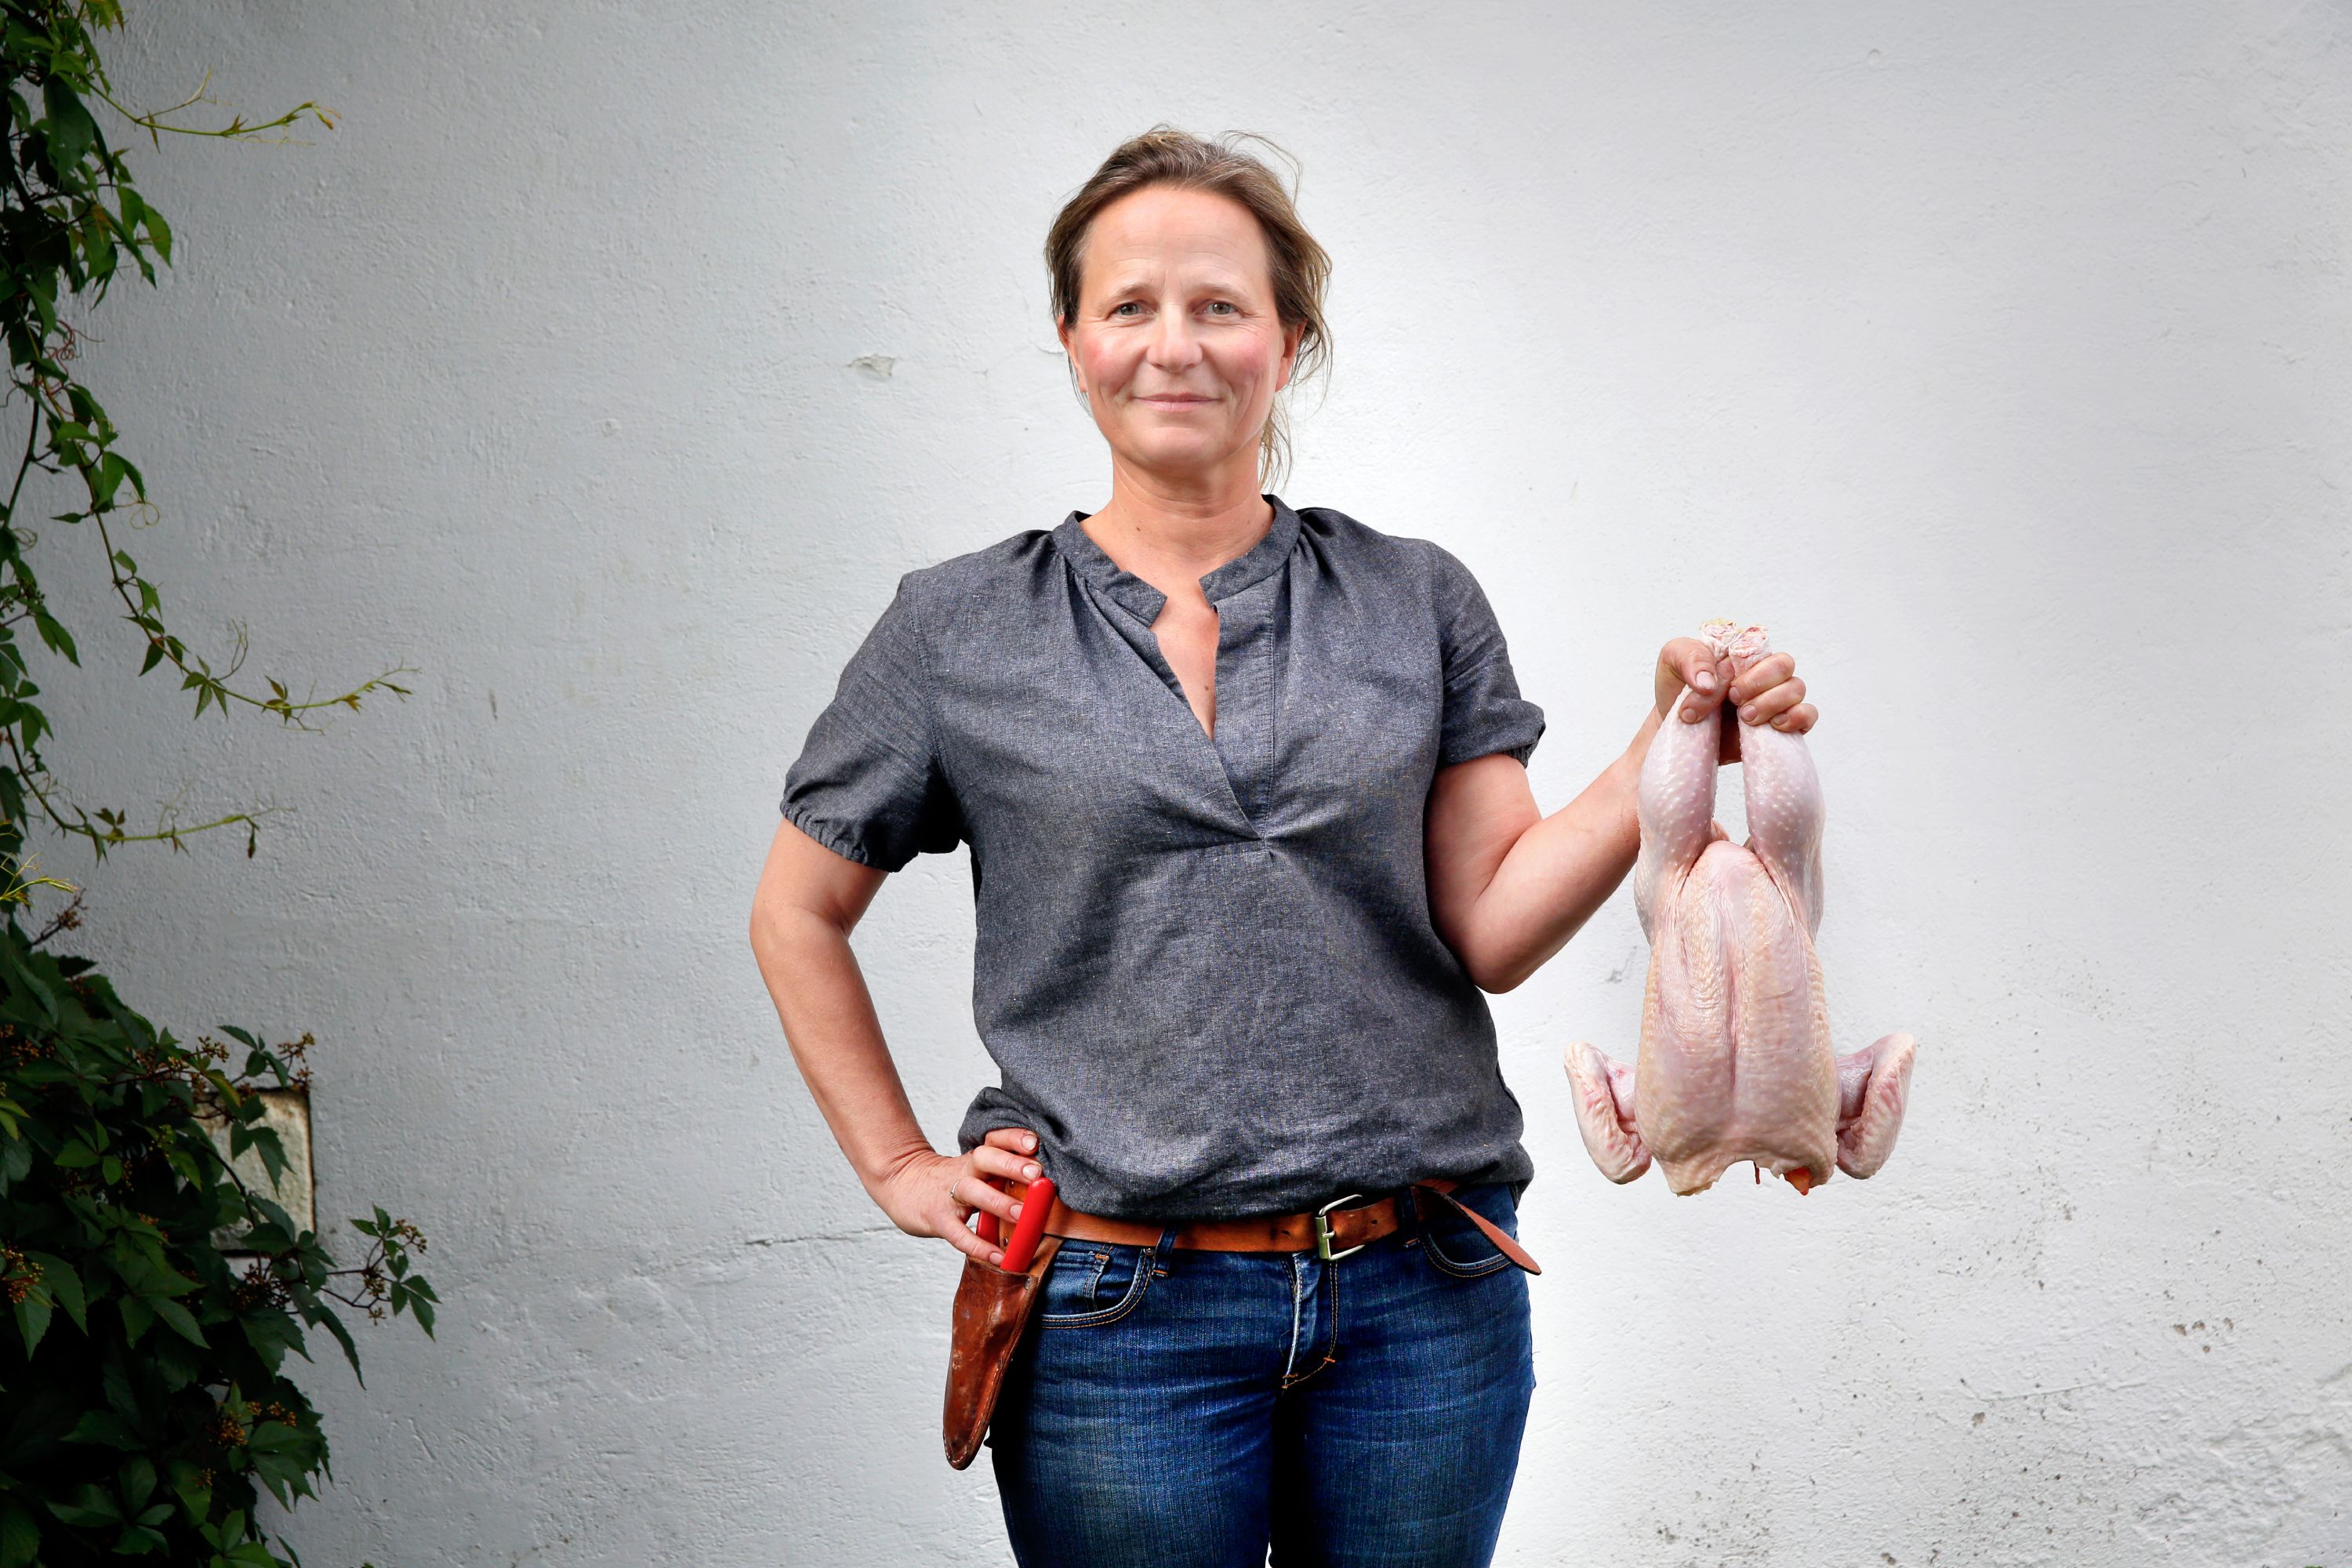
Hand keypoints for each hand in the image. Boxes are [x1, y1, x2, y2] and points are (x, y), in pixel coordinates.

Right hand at [873, 1126, 1042, 1265]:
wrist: (900, 1184)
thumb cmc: (948, 1180)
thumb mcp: (973, 1169)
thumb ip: (1002, 1174)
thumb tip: (1046, 1186)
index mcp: (975, 1159)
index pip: (994, 1140)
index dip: (1013, 1138)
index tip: (1034, 1141)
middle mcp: (963, 1171)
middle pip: (985, 1159)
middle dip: (1011, 1164)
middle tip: (1037, 1173)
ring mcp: (948, 1195)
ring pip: (972, 1192)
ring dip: (998, 1202)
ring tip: (1022, 1214)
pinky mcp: (937, 1219)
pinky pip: (958, 1234)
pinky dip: (979, 1246)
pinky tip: (999, 1258)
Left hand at [1653, 636, 1817, 766]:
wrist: (1677, 732)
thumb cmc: (1678, 692)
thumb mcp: (1671, 662)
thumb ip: (1690, 657)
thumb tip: (1709, 683)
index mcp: (1743, 652)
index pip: (1759, 646)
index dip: (1740, 668)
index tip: (1712, 688)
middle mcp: (1763, 672)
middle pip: (1784, 664)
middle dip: (1758, 684)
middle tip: (1733, 701)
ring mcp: (1775, 698)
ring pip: (1796, 688)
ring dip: (1772, 703)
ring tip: (1744, 718)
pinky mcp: (1782, 725)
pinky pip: (1809, 715)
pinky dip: (1797, 718)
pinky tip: (1774, 726)